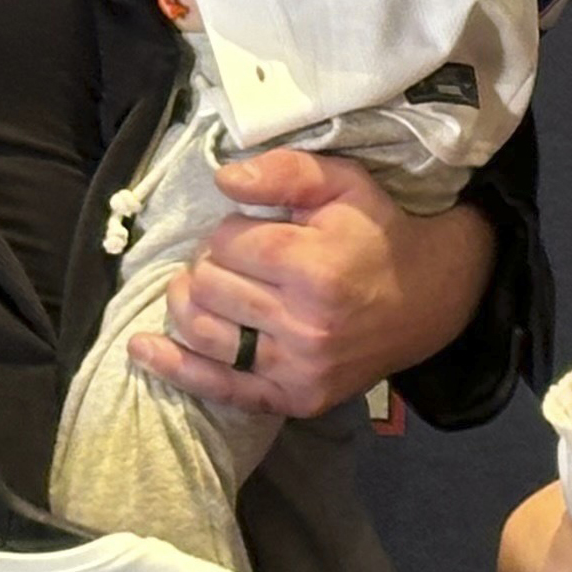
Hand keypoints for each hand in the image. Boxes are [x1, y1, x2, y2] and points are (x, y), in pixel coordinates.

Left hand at [134, 149, 492, 419]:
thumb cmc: (379, 233)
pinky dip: (175, 368)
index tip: (254, 232)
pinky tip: (141, 349)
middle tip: (236, 261)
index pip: (225, 244)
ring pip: (204, 332)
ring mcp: (298, 369)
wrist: (430, 299)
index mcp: (314, 267)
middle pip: (209, 287)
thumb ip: (284, 172)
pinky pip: (220, 388)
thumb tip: (223, 178)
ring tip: (205, 288)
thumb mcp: (343, 183)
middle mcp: (304, 324)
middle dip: (210, 266)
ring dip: (190, 304)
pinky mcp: (295, 399)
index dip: (230, 231)